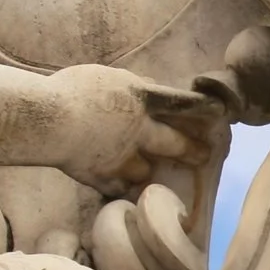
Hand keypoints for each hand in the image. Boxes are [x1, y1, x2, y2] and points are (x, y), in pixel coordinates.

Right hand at [47, 64, 229, 195]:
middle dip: (191, 151)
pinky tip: (121, 192)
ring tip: (149, 175)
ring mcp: (122, 156)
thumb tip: (148, 87)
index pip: (178, 103)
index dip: (200, 108)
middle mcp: (138, 130)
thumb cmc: (71, 90)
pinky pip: (117, 188)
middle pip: (172, 142)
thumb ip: (130, 85)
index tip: (220, 113)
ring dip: (147, 171)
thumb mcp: (105, 77)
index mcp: (139, 100)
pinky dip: (118, 189)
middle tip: (205, 156)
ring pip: (145, 170)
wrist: (49, 120)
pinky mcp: (102, 176)